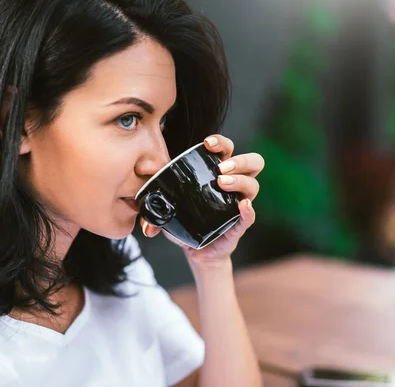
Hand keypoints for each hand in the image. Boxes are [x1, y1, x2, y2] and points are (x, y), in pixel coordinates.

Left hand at [140, 134, 263, 268]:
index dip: (221, 142)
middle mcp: (233, 185)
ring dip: (240, 180)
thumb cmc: (185, 222)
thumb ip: (152, 210)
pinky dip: (248, 210)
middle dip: (238, 160)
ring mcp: (238, 205)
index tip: (207, 143)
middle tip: (220, 168)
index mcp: (216, 173)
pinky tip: (242, 205)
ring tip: (222, 182)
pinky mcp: (238, 226)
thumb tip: (141, 215)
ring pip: (253, 185)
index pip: (227, 150)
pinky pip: (249, 217)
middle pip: (252, 162)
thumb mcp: (166, 210)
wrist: (195, 251)